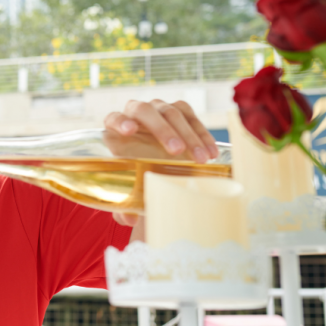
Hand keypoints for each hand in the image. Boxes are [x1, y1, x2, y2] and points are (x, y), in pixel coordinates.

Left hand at [105, 99, 217, 231]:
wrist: (156, 161)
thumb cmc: (136, 172)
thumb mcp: (129, 186)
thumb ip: (122, 203)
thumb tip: (127, 218)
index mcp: (115, 129)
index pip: (113, 118)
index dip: (120, 122)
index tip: (128, 131)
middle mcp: (135, 113)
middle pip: (146, 111)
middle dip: (162, 130)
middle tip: (177, 151)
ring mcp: (158, 108)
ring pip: (172, 112)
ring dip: (189, 135)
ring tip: (201, 159)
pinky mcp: (178, 110)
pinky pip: (191, 115)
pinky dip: (202, 134)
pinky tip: (211, 154)